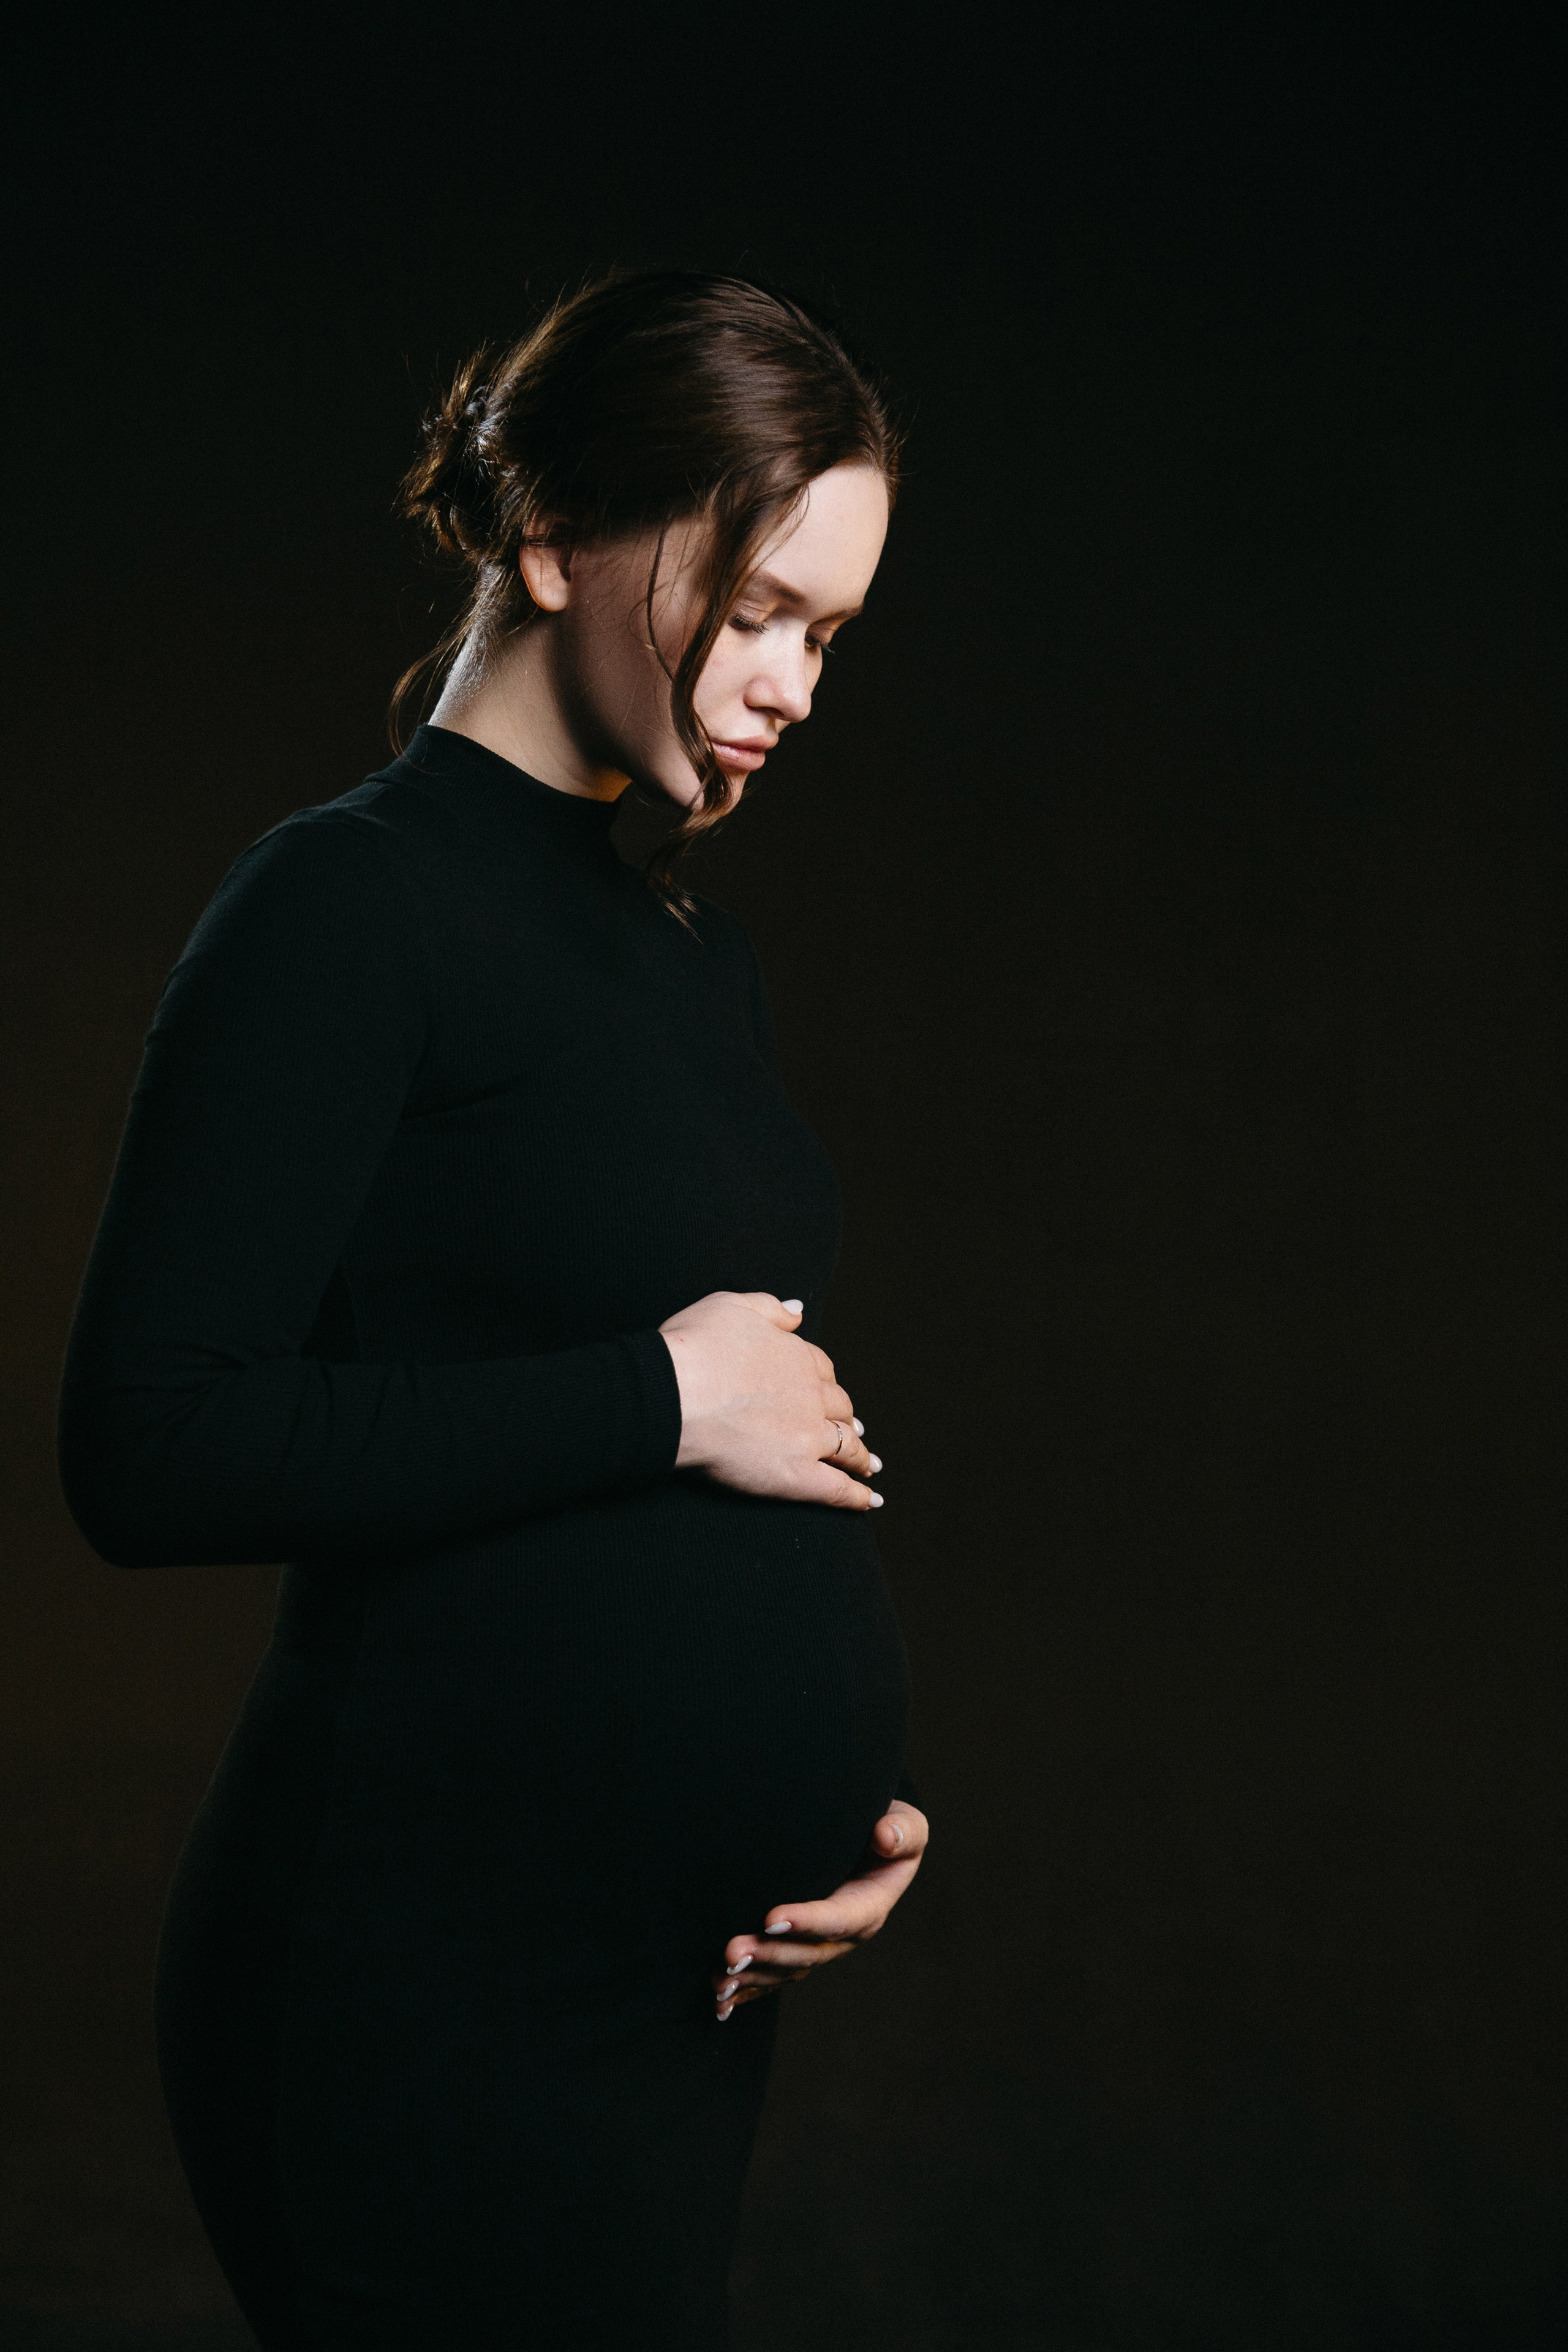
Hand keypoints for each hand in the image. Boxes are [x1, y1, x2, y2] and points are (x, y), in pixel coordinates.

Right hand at [658, 1290, 882, 1510]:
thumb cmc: (694, 1348)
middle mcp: (810, 1396)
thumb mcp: (731, 1306)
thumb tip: (798, 1311)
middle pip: (839, 1408)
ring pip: (846, 1447)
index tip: (828, 1394)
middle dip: (845, 1418)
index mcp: (796, 1357)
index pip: (822, 1371)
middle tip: (850, 1430)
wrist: (676, 1394)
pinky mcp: (797, 1474)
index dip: (826, 1384)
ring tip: (866, 1464)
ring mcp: (807, 1436)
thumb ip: (770, 1308)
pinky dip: (858, 1496)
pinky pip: (838, 1489)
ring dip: (860, 1455)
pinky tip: (870, 1500)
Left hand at [711, 1799, 928, 2018]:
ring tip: (718, 1980)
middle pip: (806, 1953)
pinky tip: (719, 2001)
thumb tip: (885, 1836)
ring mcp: (819, 1946)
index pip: (838, 1918)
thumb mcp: (906, 1826)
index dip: (807, 1921)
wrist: (867, 1840)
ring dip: (752, 1976)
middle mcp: (844, 1935)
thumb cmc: (886, 1827)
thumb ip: (902, 1831)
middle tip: (731, 1952)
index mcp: (869, 1906)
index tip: (770, 1918)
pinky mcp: (797, 1949)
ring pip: (785, 1970)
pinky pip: (773, 1976)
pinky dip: (747, 1990)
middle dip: (768, 1955)